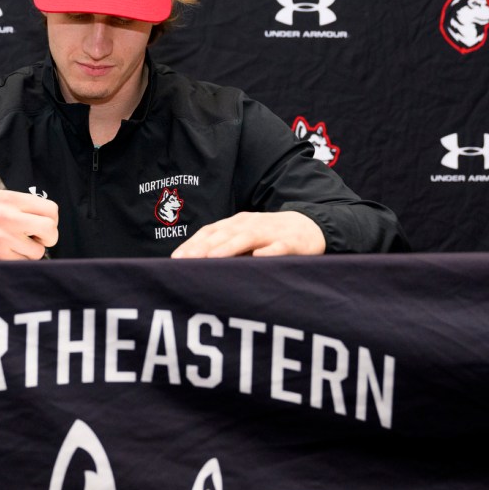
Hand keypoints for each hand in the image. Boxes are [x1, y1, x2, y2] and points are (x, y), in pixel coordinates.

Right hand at [0, 190, 58, 260]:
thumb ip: (25, 205)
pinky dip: (20, 261)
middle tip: (39, 239)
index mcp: (9, 199)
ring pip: (38, 251)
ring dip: (31, 252)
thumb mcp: (0, 200)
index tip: (44, 225)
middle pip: (49, 229)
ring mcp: (2, 237)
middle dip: (49, 237)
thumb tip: (51, 218)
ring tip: (16, 246)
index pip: (50, 209)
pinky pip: (24, 262)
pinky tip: (7, 253)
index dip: (52, 220)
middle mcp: (6, 216)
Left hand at [171, 211, 325, 258]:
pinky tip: (260, 257)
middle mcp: (251, 224)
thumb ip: (225, 249)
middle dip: (204, 247)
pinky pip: (280, 246)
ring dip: (229, 247)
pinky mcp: (292, 242)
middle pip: (224, 234)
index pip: (210, 232)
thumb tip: (195, 265)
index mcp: (237, 224)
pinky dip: (270, 251)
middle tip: (186, 261)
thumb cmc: (271, 237)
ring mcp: (272, 232)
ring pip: (248, 238)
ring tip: (213, 257)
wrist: (312, 226)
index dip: (193, 244)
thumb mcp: (246, 239)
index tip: (176, 259)